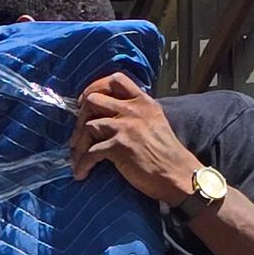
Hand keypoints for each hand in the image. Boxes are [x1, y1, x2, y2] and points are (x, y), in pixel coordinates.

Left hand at [70, 75, 203, 206]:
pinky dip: (82, 165)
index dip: (94, 88)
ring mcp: (126, 127)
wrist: (176, 174)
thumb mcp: (154, 122)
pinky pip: (90, 153)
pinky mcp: (120, 147)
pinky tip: (81, 174)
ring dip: (77, 144)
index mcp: (142, 101)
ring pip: (88, 126)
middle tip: (78, 135)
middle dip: (80, 118)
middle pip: (93, 100)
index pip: (115, 80)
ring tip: (77, 158)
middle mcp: (133, 110)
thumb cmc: (165, 154)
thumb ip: (136, 113)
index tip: (84, 103)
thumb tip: (112, 114)